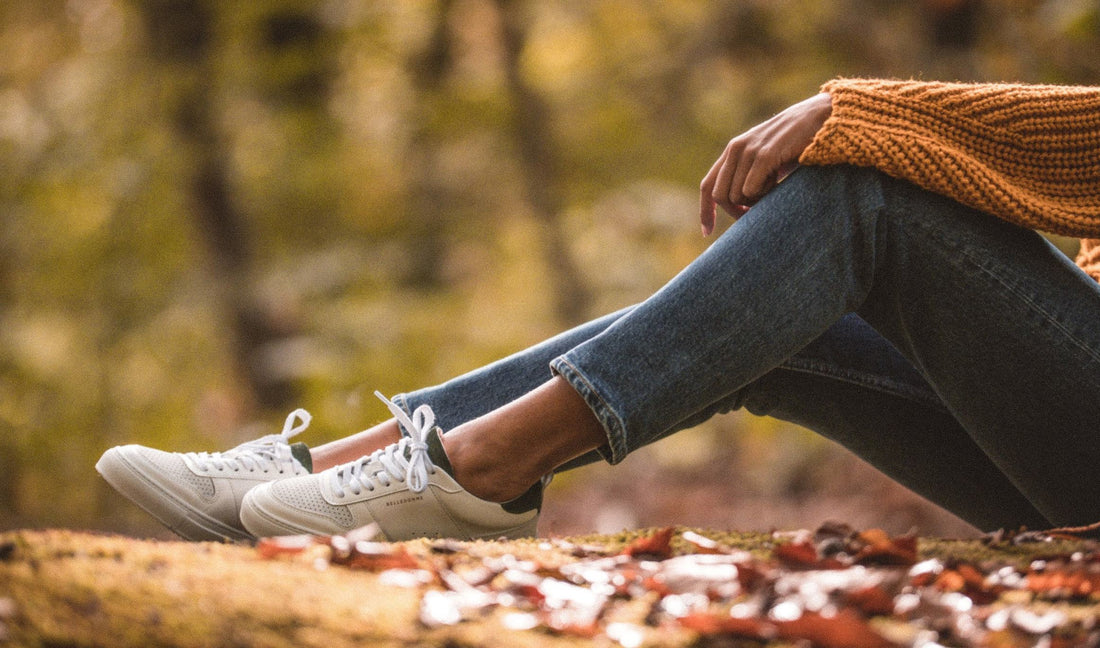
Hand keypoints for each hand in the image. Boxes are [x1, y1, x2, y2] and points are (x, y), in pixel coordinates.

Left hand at [699, 92, 831, 234]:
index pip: (708, 186)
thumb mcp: (766, 161)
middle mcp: (735, 149)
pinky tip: (777, 180)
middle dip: (736, 211)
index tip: (707, 232)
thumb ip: (748, 177)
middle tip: (755, 212)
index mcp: (732, 151)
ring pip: (736, 196)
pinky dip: (764, 194)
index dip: (706, 211)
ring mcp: (748, 151)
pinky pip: (751, 190)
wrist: (818, 118)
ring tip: (773, 185)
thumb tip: (739, 208)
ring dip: (755, 200)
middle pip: (720, 196)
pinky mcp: (763, 155)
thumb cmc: (795, 144)